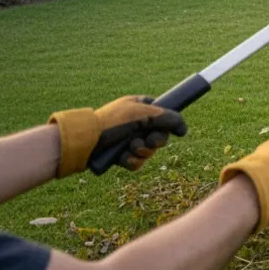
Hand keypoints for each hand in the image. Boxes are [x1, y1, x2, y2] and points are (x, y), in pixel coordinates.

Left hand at [49, 96, 187, 176]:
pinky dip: (132, 161)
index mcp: (140, 108)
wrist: (84, 142)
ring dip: (142, 152)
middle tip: (147, 140)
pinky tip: (122, 158)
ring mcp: (128, 140)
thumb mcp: (144, 114)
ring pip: (149, 151)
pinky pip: (137, 162)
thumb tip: (184, 129)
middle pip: (160, 136)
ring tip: (128, 149)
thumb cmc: (112, 122)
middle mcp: (135, 123)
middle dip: (154, 141)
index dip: (167, 124)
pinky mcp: (121, 155)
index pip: (164, 115)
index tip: (169, 129)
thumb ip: (168, 118)